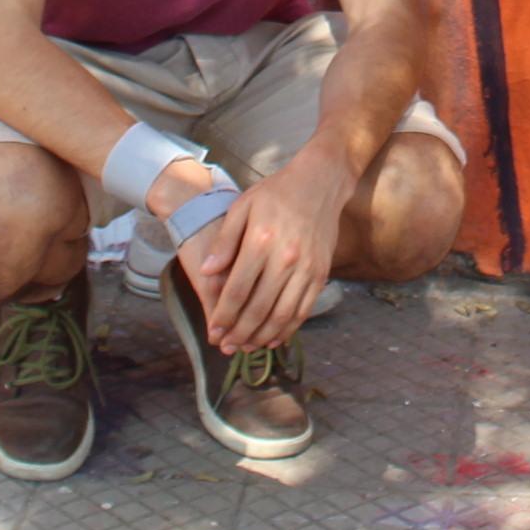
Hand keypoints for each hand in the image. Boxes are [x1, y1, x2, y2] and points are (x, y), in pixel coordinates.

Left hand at [177, 151, 347, 354]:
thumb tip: (208, 272)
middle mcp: (286, 257)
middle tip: (227, 347)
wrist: (321, 181)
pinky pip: (304, 310)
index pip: (238, 289)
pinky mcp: (321, 273)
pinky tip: (273, 338)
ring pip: (282, 315)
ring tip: (246, 347)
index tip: (213, 331)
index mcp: (261, 240)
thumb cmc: (276, 192)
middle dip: (239, 333)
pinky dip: (288, 329)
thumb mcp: (243, 206)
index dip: (224, 315)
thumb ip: (224, 241)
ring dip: (262, 337)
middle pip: (259, 308)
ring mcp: (307, 267)